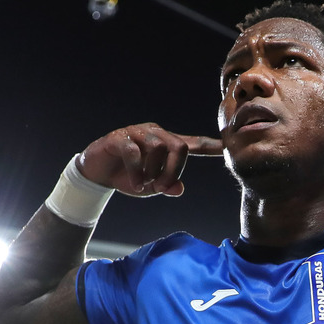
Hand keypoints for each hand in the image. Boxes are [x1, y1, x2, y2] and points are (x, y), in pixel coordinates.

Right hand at [79, 124, 222, 196]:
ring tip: (144, 186)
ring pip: (158, 148)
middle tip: (162, 187)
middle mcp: (154, 134)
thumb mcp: (149, 187)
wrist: (96, 173)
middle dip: (174, 171)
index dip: (210, 147)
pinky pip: (135, 152)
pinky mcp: (119, 138)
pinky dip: (137, 172)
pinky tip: (135, 183)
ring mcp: (136, 133)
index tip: (226, 148)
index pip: (192, 144)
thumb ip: (166, 186)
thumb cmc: (127, 177)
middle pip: (178, 147)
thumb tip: (180, 189)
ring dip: (154, 172)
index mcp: (166, 144)